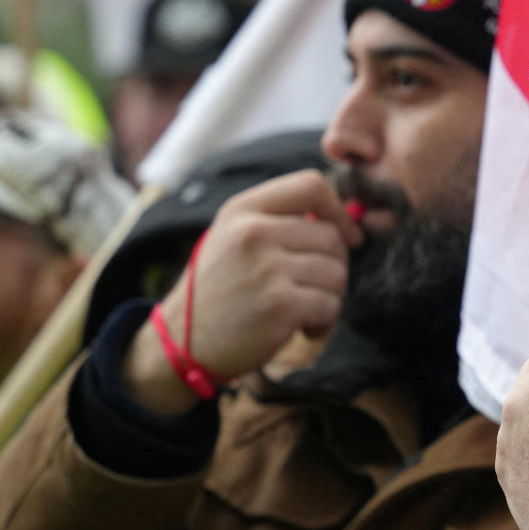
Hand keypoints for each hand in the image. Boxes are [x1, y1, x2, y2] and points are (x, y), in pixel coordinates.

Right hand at [123, 170, 362, 413]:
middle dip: (334, 266)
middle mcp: (253, 232)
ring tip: (305, 309)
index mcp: (243, 209)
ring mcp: (267, 268)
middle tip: (312, 288)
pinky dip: (325, 321)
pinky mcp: (280, 305)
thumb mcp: (233, 237)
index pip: (311, 185)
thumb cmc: (220, 290)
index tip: (345, 236)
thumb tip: (342, 222)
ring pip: (337, 272)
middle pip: (331, 236)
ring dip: (330, 296)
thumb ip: (278, 220)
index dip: (338, 211)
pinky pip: (330, 304)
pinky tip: (304, 328)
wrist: (183, 344)